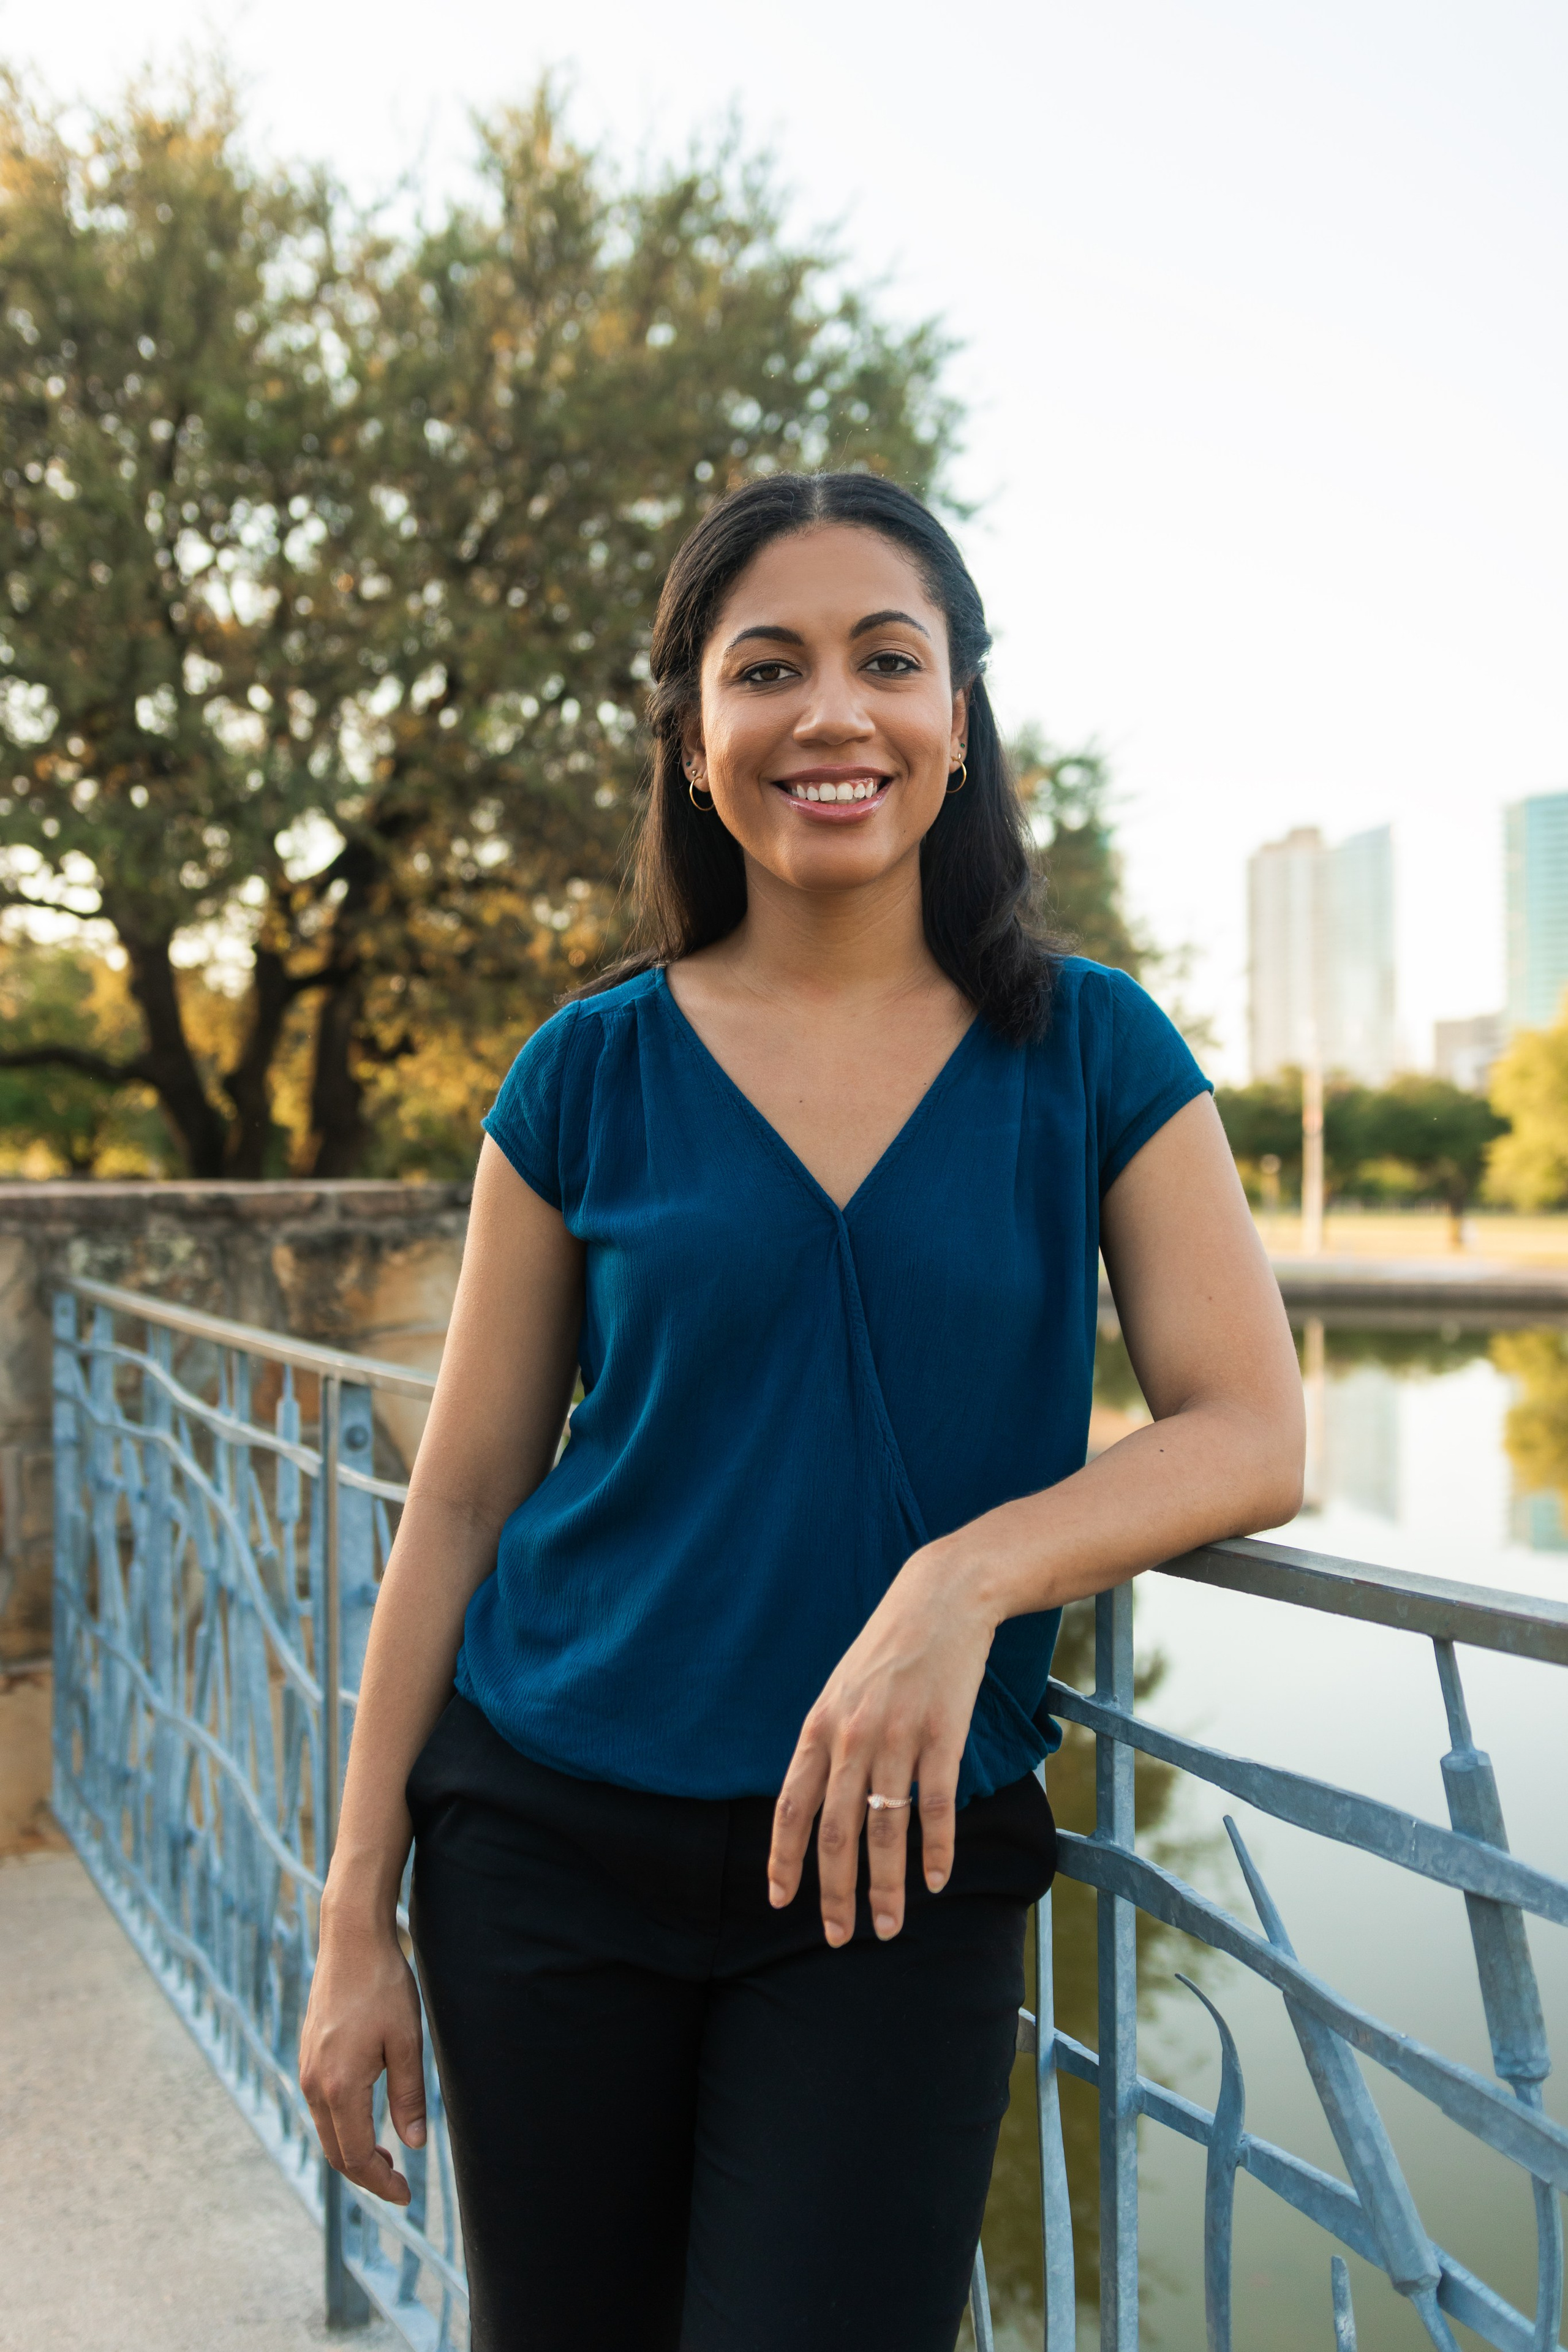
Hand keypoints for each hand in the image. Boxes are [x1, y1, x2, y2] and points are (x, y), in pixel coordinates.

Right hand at [300, 1910, 425, 2206]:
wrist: (351, 1939)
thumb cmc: (384, 1986)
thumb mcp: (406, 2042)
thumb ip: (408, 2097)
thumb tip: (414, 2144)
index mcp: (339, 2086)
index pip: (355, 2156)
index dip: (380, 2182)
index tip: (406, 2195)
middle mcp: (314, 2084)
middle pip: (335, 2151)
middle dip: (366, 2175)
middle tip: (399, 2184)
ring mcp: (307, 2069)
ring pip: (326, 2130)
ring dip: (353, 2151)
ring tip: (387, 2157)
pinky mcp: (308, 2055)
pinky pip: (321, 2106)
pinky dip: (342, 2126)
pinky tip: (366, 2120)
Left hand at [767, 1543, 995, 1944]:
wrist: (941, 1597)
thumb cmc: (889, 1647)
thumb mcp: (842, 1690)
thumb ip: (827, 1742)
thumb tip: (817, 1800)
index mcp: (819, 1726)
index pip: (791, 1808)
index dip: (783, 1859)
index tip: (779, 1901)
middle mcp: (851, 1737)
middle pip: (835, 1833)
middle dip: (834, 1893)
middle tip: (840, 1938)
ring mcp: (898, 1737)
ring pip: (885, 1830)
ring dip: (885, 1888)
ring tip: (888, 1928)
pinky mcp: (943, 1735)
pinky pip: (935, 1807)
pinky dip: (936, 1850)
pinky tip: (938, 1881)